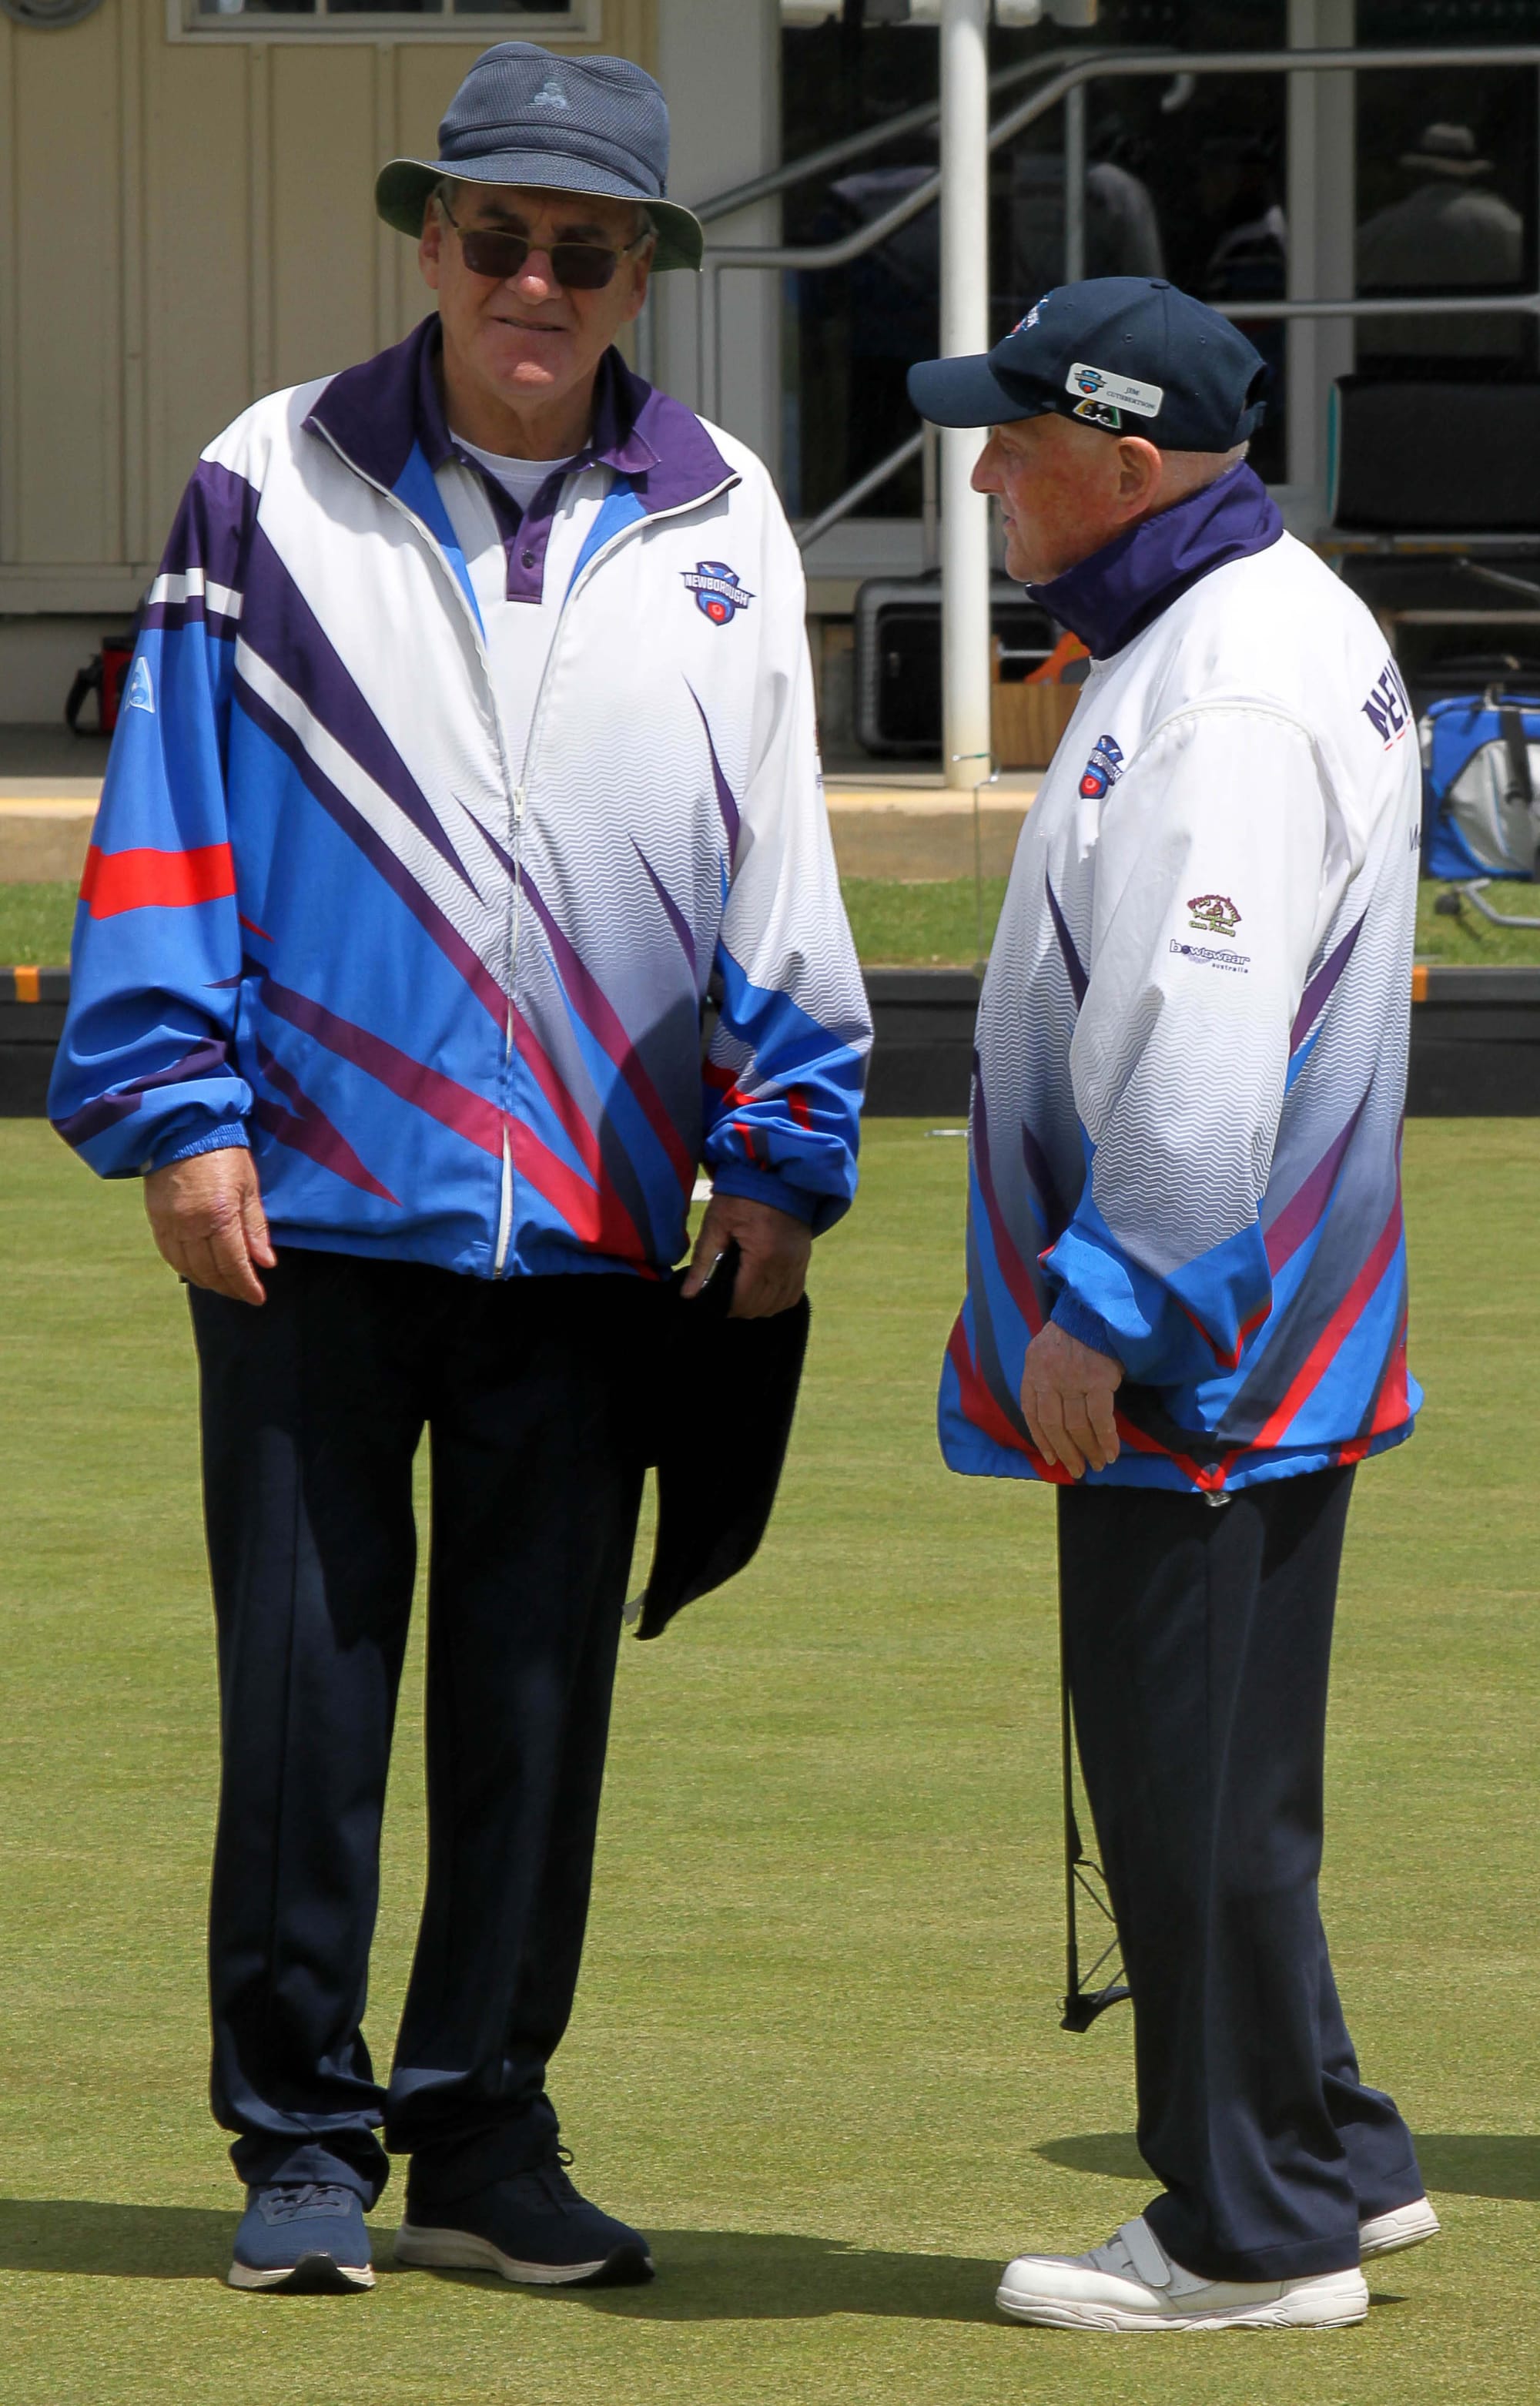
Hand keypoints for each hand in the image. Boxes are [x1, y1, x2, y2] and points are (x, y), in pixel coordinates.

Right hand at [143, 1146, 275, 1306]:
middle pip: (210, 1271)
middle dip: (229, 1287)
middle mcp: (191, 1225)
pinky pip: (169, 1254)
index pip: (234, 1265)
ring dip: (208, 1282)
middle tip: (244, 1293)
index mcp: (220, 1215)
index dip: (246, 1286)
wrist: (183, 1127)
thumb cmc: (224, 1153)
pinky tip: (198, 1271)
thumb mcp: (249, 1186)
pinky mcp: (156, 1219)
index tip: (258, 1298)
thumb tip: (265, 1263)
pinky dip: (185, 1268)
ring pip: (188, 1268)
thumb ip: (255, 1228)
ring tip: (224, 1285)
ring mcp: (170, 1224)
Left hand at [681, 1192, 811, 1319]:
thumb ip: (702, 1262)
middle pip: (762, 1306)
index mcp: (763, 1255)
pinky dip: (777, 1299)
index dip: (726, 1307)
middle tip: (723, 1298)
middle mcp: (785, 1264)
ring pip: (779, 1304)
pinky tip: (762, 1292)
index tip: (713, 1302)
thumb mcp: (716, 1223)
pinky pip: (794, 1293)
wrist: (775, 1172)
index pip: (744, 1299)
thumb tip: (688, 1295)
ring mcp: (798, 1263)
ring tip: (741, 1296)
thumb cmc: (741, 1194)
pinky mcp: (804, 1259)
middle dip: (740, 1308)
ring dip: (759, 1307)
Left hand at [1021, 1320, 1123, 1479]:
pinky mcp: (1098, 1380)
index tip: (1051, 1458)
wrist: (1097, 1307)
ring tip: (1098, 1464)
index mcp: (1033, 1369)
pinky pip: (1100, 1418)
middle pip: (1054, 1425)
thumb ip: (1044, 1376)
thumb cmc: (1075, 1330)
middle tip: (1077, 1469)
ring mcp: (1073, 1379)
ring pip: (1077, 1426)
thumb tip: (1053, 1412)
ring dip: (1089, 1450)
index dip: (1042, 1440)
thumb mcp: (1046, 1349)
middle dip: (1066, 1452)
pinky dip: (1106, 1439)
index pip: (1032, 1414)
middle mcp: (1049, 1377)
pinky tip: (1111, 1452)